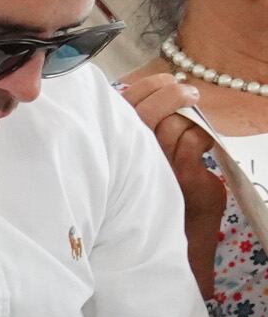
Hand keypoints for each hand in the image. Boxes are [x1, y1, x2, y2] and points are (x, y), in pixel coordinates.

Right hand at [121, 73, 223, 216]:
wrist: (166, 234)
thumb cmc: (146, 192)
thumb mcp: (128, 160)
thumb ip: (131, 132)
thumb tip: (153, 95)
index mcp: (113, 144)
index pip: (127, 100)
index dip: (149, 86)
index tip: (166, 83)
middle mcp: (128, 153)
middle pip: (152, 106)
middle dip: (173, 92)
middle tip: (188, 93)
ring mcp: (155, 164)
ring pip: (176, 122)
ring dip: (189, 121)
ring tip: (193, 131)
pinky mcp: (181, 174)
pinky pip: (195, 139)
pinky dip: (203, 139)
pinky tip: (203, 149)